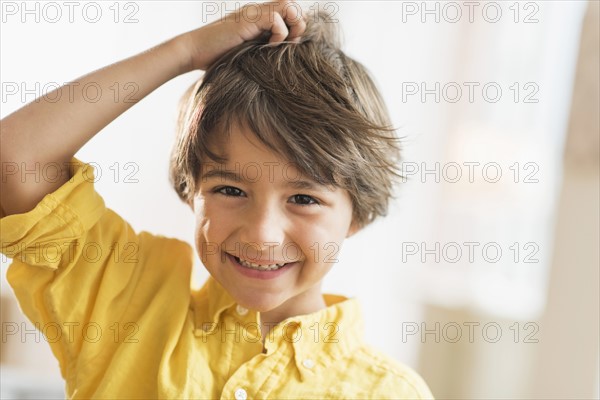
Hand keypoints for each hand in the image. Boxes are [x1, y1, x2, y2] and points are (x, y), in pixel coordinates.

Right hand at [178, 1, 305, 70]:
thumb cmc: (216, 58)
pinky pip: (275, 19)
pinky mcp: (247, 19)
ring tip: (281, 43)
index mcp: (258, 18)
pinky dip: (279, 34)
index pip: (288, 10)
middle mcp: (257, 11)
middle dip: (298, 24)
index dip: (296, 25)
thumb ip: (262, 49)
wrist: (194, 52)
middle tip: (290, 43)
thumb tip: (283, 58)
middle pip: (292, 5)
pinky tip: (269, 46)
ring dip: (292, 26)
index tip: (291, 44)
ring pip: (288, 6)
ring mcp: (252, 13)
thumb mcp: (247, 53)